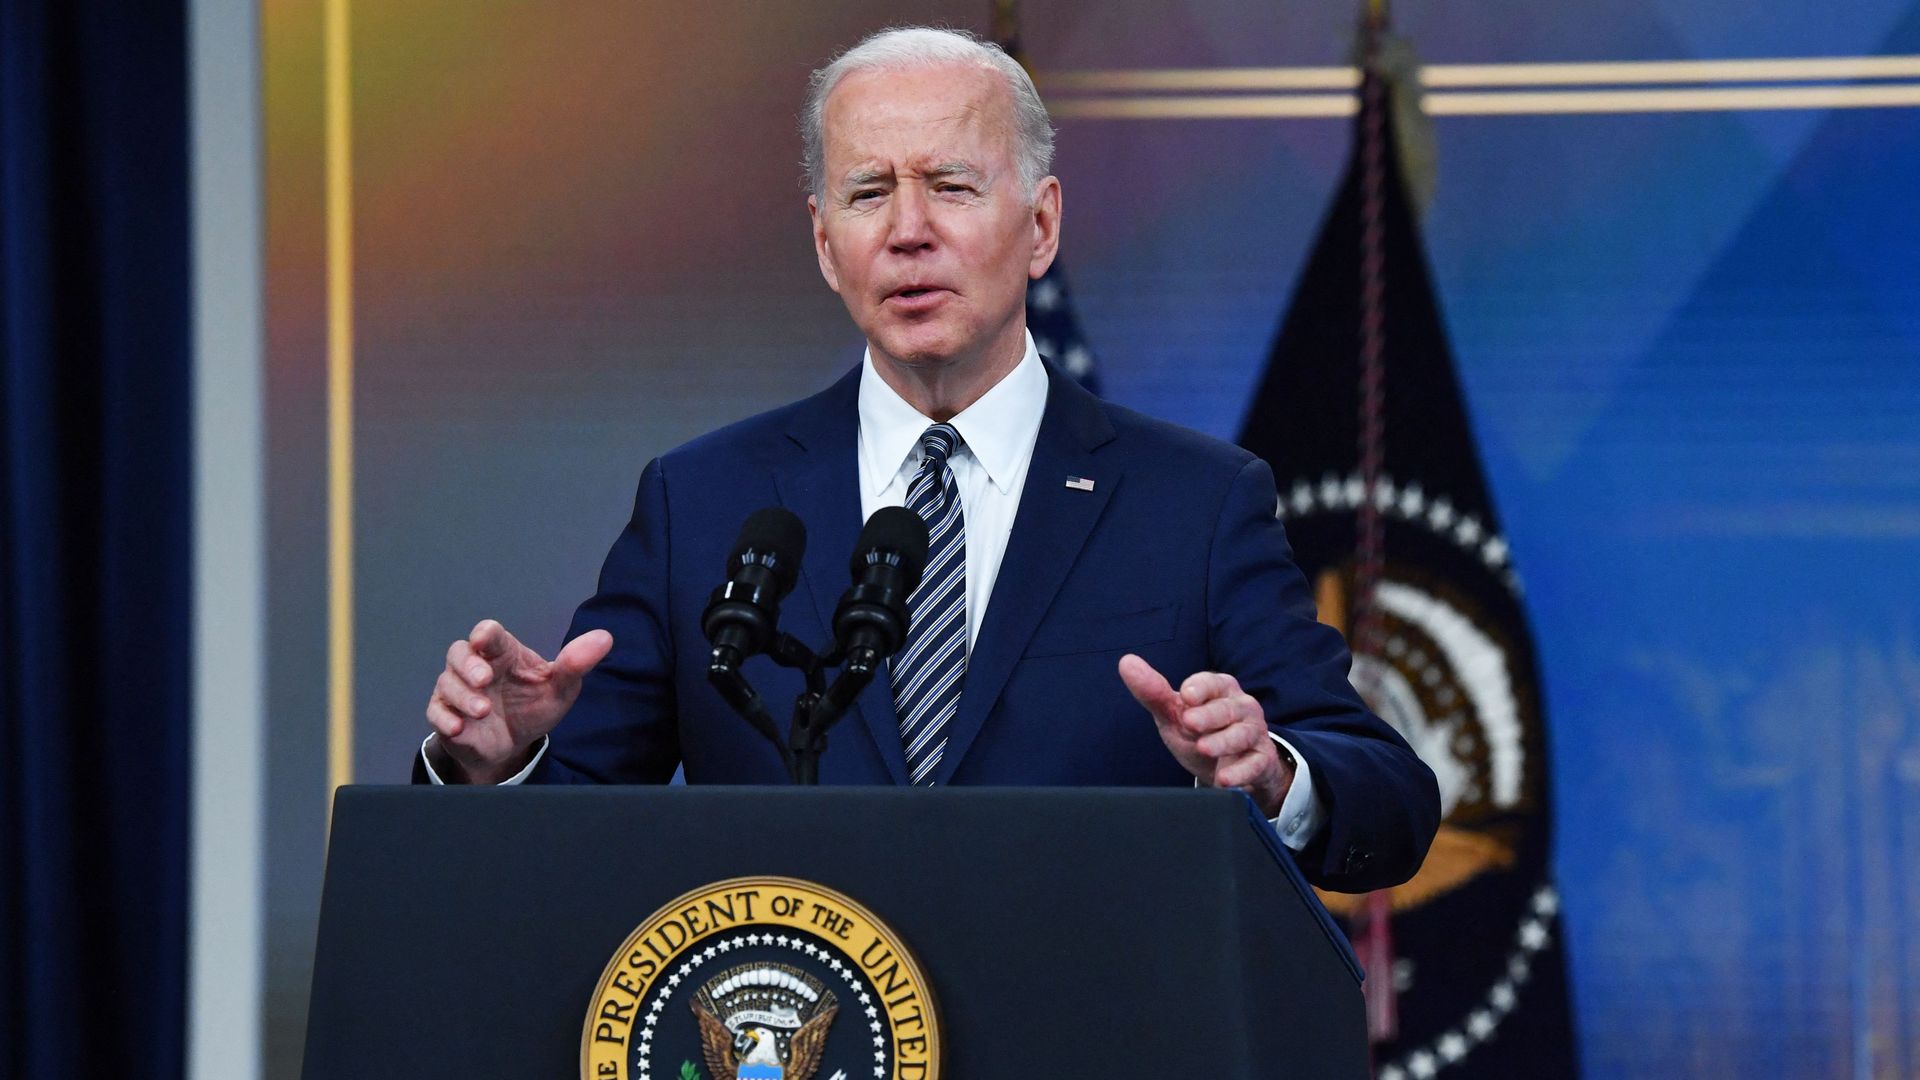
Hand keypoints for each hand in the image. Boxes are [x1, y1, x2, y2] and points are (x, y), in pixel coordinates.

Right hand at [425, 620, 612, 783]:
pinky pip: (435, 712)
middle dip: (468, 665)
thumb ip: (576, 664)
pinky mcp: (445, 715)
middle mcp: (475, 667)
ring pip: (446, 683)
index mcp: (503, 653)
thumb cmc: (533, 707)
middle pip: (459, 653)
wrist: (514, 746)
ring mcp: (457, 690)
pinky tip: (459, 727)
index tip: (485, 639)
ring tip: (483, 711)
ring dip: (462, 696)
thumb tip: (605, 638)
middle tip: (484, 680)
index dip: (485, 634)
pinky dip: (445, 719)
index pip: (489, 634)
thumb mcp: (560, 689)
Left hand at [1118, 654, 1293, 816]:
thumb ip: (1152, 692)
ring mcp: (1254, 732)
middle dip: (1209, 715)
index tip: (1185, 696)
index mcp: (1219, 689)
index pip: (1211, 683)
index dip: (1198, 689)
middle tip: (1190, 722)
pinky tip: (1226, 780)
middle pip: (1226, 708)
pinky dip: (1240, 772)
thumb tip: (1126, 662)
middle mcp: (1240, 706)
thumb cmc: (1200, 732)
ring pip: (1242, 734)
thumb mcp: (1174, 714)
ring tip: (1204, 749)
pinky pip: (1255, 764)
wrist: (1228, 768)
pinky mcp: (1262, 760)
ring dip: (1223, 742)